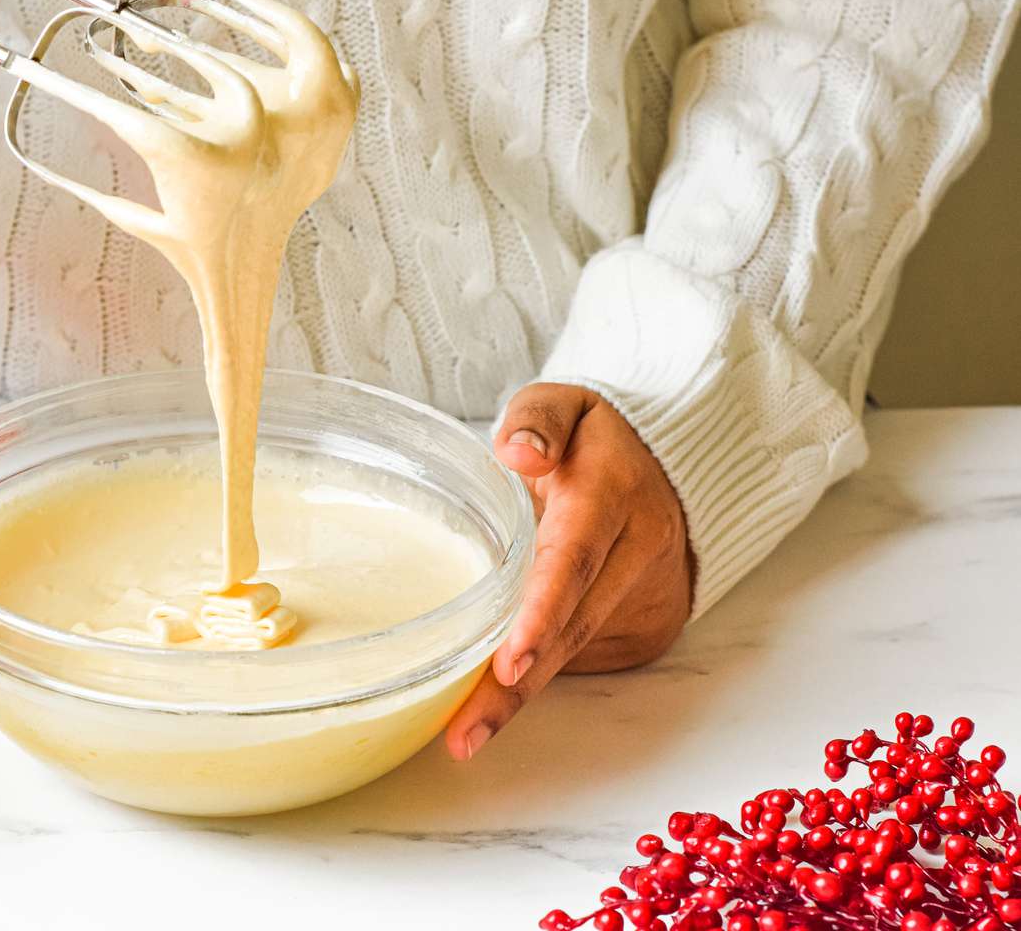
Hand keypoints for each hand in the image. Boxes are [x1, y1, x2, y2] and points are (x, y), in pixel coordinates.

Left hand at [445, 383, 692, 760]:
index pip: (574, 559)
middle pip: (572, 626)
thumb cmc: (597, 441)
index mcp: (611, 497)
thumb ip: (539, 420)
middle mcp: (637, 553)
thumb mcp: (569, 404)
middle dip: (518, 688)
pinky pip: (582, 657)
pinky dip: (538, 683)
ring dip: (520, 700)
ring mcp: (644, 596)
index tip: (510, 663)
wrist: (675, 472)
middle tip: (465, 734)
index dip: (542, 613)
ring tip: (464, 736)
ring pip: (576, 653)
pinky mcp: (641, 627)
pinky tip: (488, 709)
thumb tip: (516, 453)